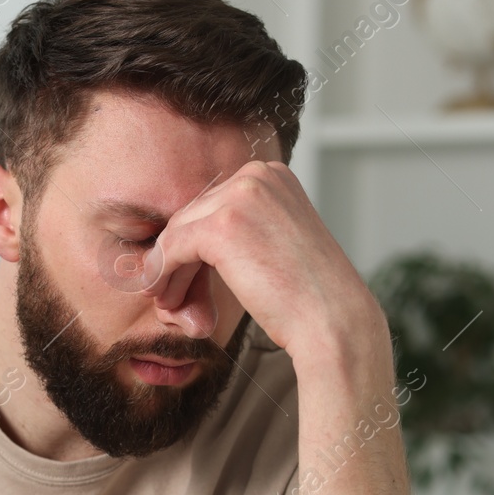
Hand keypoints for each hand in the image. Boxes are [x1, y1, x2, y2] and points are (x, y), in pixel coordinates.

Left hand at [137, 160, 384, 364]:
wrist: (331, 320)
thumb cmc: (307, 294)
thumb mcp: (273, 243)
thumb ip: (239, 230)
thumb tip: (183, 240)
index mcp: (272, 175)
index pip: (213, 203)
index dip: (192, 243)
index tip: (183, 275)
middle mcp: (257, 175)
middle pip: (193, 215)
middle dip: (176, 258)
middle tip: (168, 294)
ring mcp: (241, 197)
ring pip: (179, 232)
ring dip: (168, 270)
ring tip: (167, 302)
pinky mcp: (222, 226)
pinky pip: (172, 248)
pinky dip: (162, 273)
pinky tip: (161, 296)